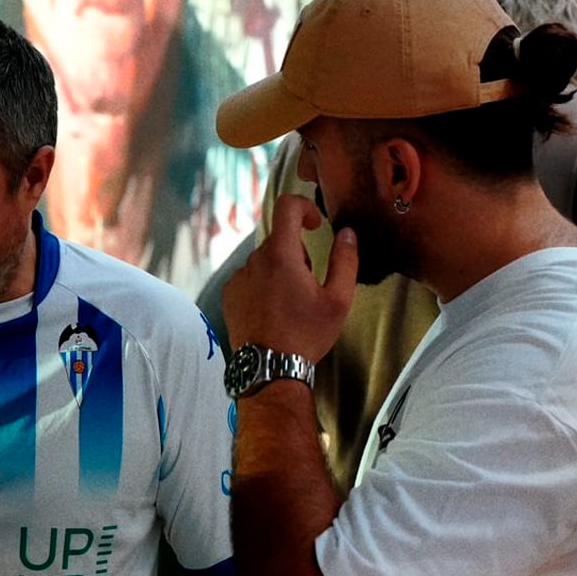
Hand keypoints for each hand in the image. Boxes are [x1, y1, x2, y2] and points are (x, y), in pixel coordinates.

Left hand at [222, 193, 358, 363]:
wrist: (269, 368)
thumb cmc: (306, 335)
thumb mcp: (338, 300)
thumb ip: (345, 260)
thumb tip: (347, 233)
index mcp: (281, 256)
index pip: (286, 207)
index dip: (304, 207)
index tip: (315, 224)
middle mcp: (254, 261)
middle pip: (278, 239)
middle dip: (297, 251)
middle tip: (309, 282)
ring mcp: (238, 278)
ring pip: (264, 260)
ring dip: (279, 269)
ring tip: (291, 301)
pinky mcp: (229, 295)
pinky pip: (249, 277)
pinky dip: (263, 284)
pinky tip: (273, 310)